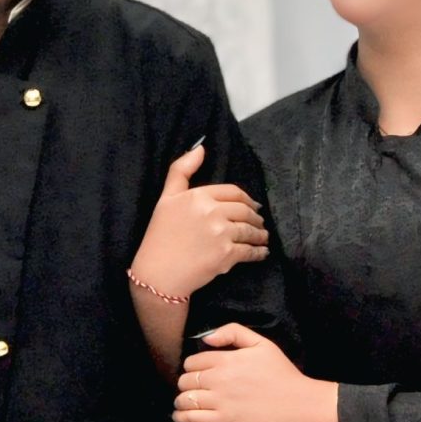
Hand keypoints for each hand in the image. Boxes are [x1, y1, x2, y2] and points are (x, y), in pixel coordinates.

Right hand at [129, 141, 267, 301]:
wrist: (157, 273)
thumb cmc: (159, 235)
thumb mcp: (165, 198)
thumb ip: (181, 170)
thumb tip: (201, 148)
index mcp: (199, 196)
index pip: (233, 192)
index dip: (246, 199)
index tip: (252, 205)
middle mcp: (213, 212)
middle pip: (245, 211)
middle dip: (256, 217)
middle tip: (259, 222)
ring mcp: (222, 234)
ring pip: (250, 231)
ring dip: (260, 234)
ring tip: (263, 237)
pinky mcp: (227, 255)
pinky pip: (250, 251)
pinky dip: (259, 252)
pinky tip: (262, 252)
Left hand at [174, 323, 338, 421]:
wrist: (300, 405)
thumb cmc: (283, 374)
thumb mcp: (262, 344)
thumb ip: (233, 333)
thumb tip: (206, 339)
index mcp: (227, 359)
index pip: (193, 361)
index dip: (192, 368)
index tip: (197, 373)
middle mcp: (219, 379)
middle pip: (186, 380)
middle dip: (186, 384)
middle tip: (192, 389)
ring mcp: (220, 401)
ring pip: (185, 399)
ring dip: (181, 401)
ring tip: (185, 403)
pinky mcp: (224, 421)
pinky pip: (191, 418)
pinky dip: (180, 417)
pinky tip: (181, 417)